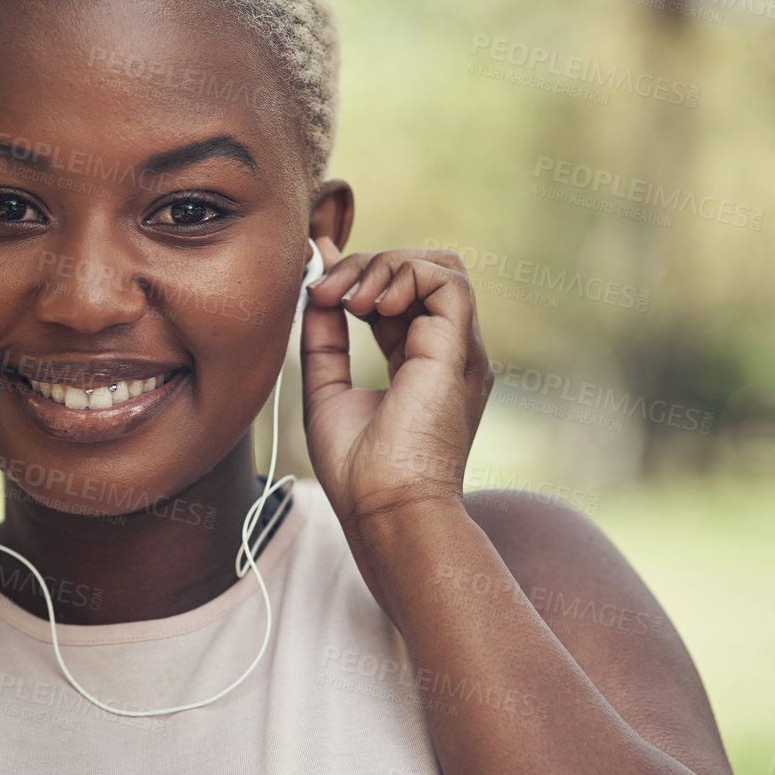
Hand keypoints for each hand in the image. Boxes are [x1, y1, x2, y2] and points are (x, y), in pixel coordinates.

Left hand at [299, 236, 492, 532]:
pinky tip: (369, 307)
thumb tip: (316, 291)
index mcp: (421, 364)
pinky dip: (404, 275)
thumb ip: (324, 342)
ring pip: (439, 265)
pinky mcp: (459, 350)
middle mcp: (447, 352)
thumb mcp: (327, 392)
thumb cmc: (358, 473)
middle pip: (419, 272)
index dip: (358, 274)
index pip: (397, 297)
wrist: (386, 509)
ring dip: (384, 266)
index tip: (315, 274)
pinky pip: (447, 279)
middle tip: (322, 290)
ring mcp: (458, 350)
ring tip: (347, 300)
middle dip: (365, 266)